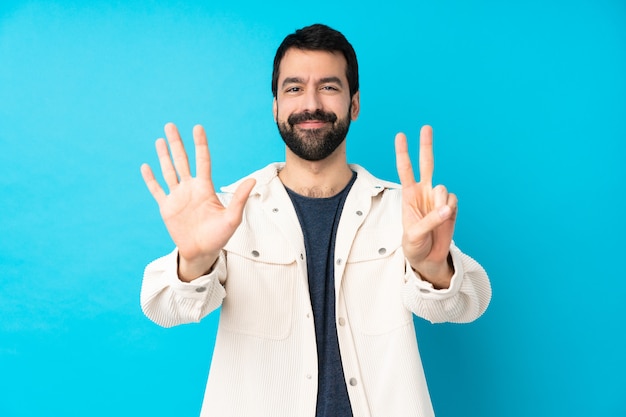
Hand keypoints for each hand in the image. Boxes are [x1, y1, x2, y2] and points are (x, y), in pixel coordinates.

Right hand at [141, 123, 255, 280]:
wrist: (203, 252)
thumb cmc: (219, 236)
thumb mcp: (232, 218)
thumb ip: (239, 199)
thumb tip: (252, 180)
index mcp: (205, 188)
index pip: (202, 160)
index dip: (200, 144)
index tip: (197, 127)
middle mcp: (190, 188)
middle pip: (182, 160)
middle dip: (176, 143)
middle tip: (170, 125)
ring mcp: (177, 197)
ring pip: (169, 171)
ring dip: (164, 156)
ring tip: (160, 140)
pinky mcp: (166, 208)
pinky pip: (157, 190)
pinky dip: (150, 179)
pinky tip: (146, 166)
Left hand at [395, 125, 456, 288]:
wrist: (428, 257)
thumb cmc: (414, 244)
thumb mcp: (414, 234)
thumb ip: (430, 220)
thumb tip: (447, 208)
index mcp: (409, 195)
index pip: (405, 169)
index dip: (403, 153)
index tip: (401, 135)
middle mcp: (423, 192)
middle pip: (426, 164)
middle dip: (426, 146)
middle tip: (426, 127)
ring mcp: (438, 198)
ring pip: (443, 188)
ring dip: (440, 202)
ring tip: (436, 218)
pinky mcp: (451, 207)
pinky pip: (453, 201)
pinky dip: (449, 209)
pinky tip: (445, 218)